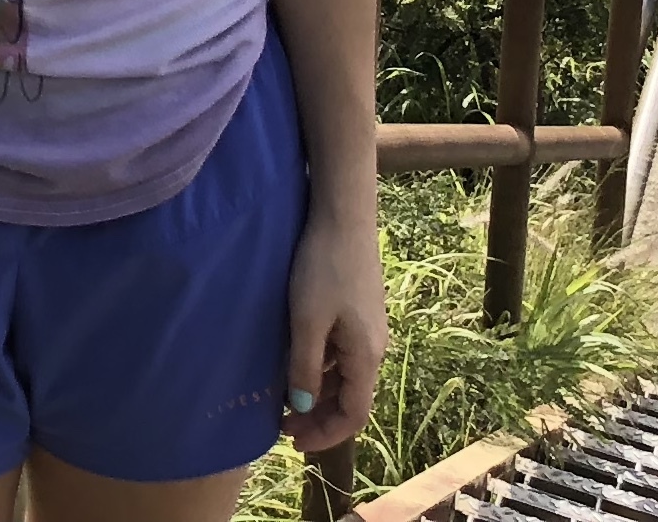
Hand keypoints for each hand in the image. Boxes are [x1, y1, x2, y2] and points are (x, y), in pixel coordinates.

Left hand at [282, 203, 384, 453]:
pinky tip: (298, 361)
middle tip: (284, 426)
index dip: (326, 434)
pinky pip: (341, 354)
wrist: (343, 218)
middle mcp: (373, 349)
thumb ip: (305, 365)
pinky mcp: (357, 311)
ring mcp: (367, 329)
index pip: (354, 414)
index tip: (294, 440)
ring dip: (319, 393)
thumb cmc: (323, 268)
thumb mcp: (307, 319)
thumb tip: (302, 407)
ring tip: (285, 399)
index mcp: (366, 357)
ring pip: (345, 376)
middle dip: (320, 418)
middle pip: (351, 398)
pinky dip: (322, 368)